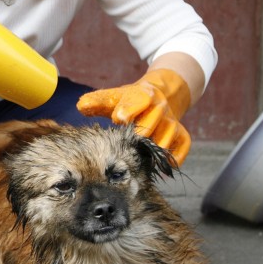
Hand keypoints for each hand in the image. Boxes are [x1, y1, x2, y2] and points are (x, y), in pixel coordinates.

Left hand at [76, 68, 191, 163]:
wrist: (160, 96)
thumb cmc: (130, 101)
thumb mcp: (114, 97)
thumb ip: (97, 102)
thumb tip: (80, 106)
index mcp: (143, 95)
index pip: (139, 100)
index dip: (129, 109)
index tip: (120, 118)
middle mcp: (161, 108)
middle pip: (155, 120)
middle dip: (144, 130)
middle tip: (135, 139)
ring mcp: (172, 123)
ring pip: (168, 136)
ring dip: (157, 147)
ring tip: (146, 156)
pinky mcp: (182, 136)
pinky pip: (182, 148)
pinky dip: (175, 158)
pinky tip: (164, 168)